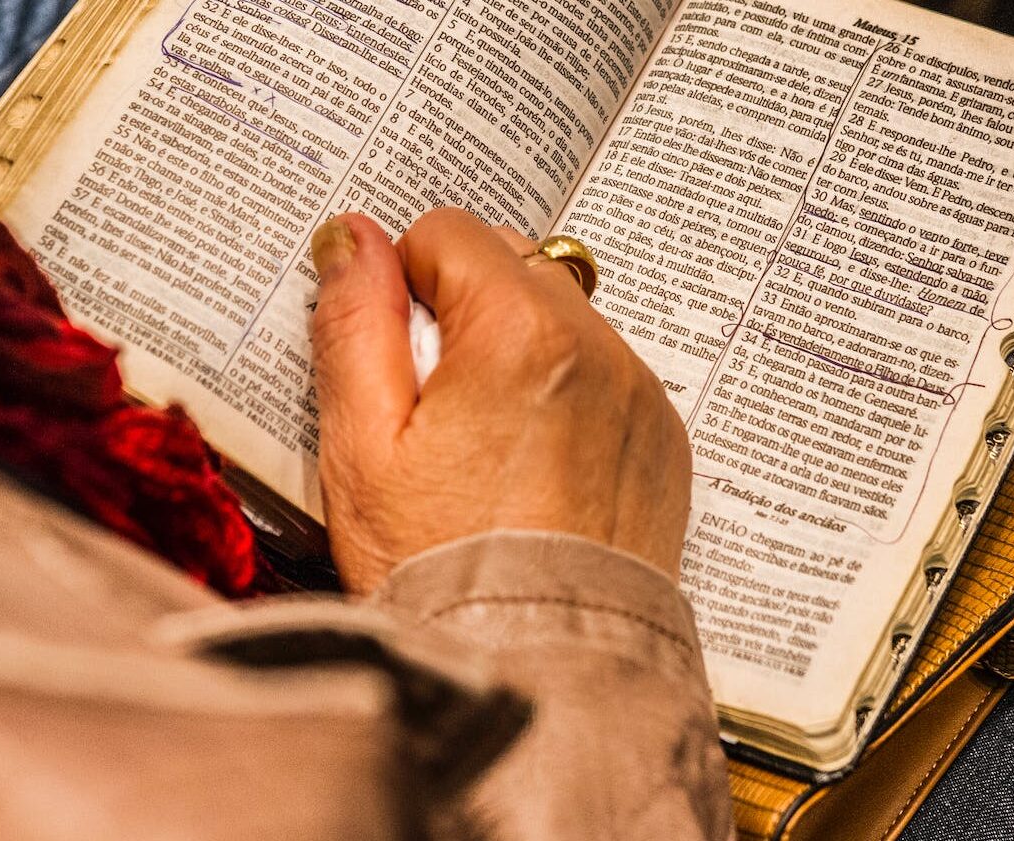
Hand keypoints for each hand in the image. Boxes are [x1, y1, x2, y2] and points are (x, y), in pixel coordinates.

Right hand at [310, 209, 690, 594]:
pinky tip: (533, 466)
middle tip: (435, 404)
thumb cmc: (438, 567)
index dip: (405, 283)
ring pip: (562, 318)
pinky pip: (606, 375)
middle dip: (464, 309)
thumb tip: (352, 235)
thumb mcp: (362, 444)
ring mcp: (639, 395)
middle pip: (513, 265)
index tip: (396, 355)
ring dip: (518, 350)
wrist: (539, 670)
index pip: (450, 232)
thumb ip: (356, 322)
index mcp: (520, 333)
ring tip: (484, 444)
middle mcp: (598, 348)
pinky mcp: (661, 440)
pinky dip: (567, 394)